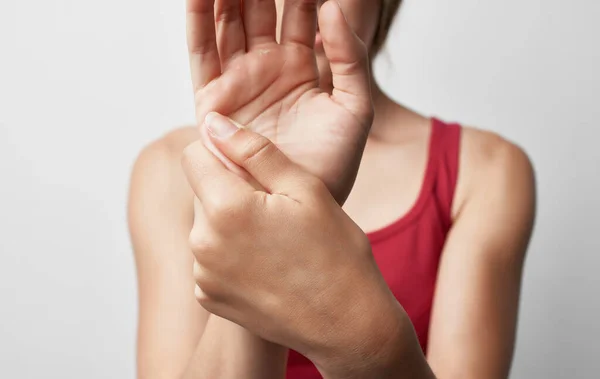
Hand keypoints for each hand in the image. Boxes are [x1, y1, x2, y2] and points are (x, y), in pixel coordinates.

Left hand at [182, 114, 407, 376]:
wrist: (346, 322)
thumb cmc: (335, 252)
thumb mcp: (305, 189)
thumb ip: (254, 150)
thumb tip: (214, 122)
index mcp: (225, 208)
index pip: (194, 155)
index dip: (223, 153)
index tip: (253, 167)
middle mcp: (202, 242)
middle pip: (202, 191)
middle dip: (231, 190)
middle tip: (277, 209)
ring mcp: (203, 274)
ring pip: (206, 224)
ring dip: (230, 222)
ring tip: (276, 240)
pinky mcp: (208, 296)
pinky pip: (209, 258)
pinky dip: (230, 254)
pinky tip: (266, 264)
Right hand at [186, 0, 373, 203]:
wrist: (300, 205)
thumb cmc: (332, 164)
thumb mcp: (355, 108)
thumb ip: (349, 58)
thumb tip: (331, 8)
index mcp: (300, 66)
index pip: (297, 12)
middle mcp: (266, 68)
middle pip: (257, 10)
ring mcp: (238, 81)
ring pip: (227, 23)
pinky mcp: (213, 101)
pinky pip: (201, 52)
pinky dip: (197, 20)